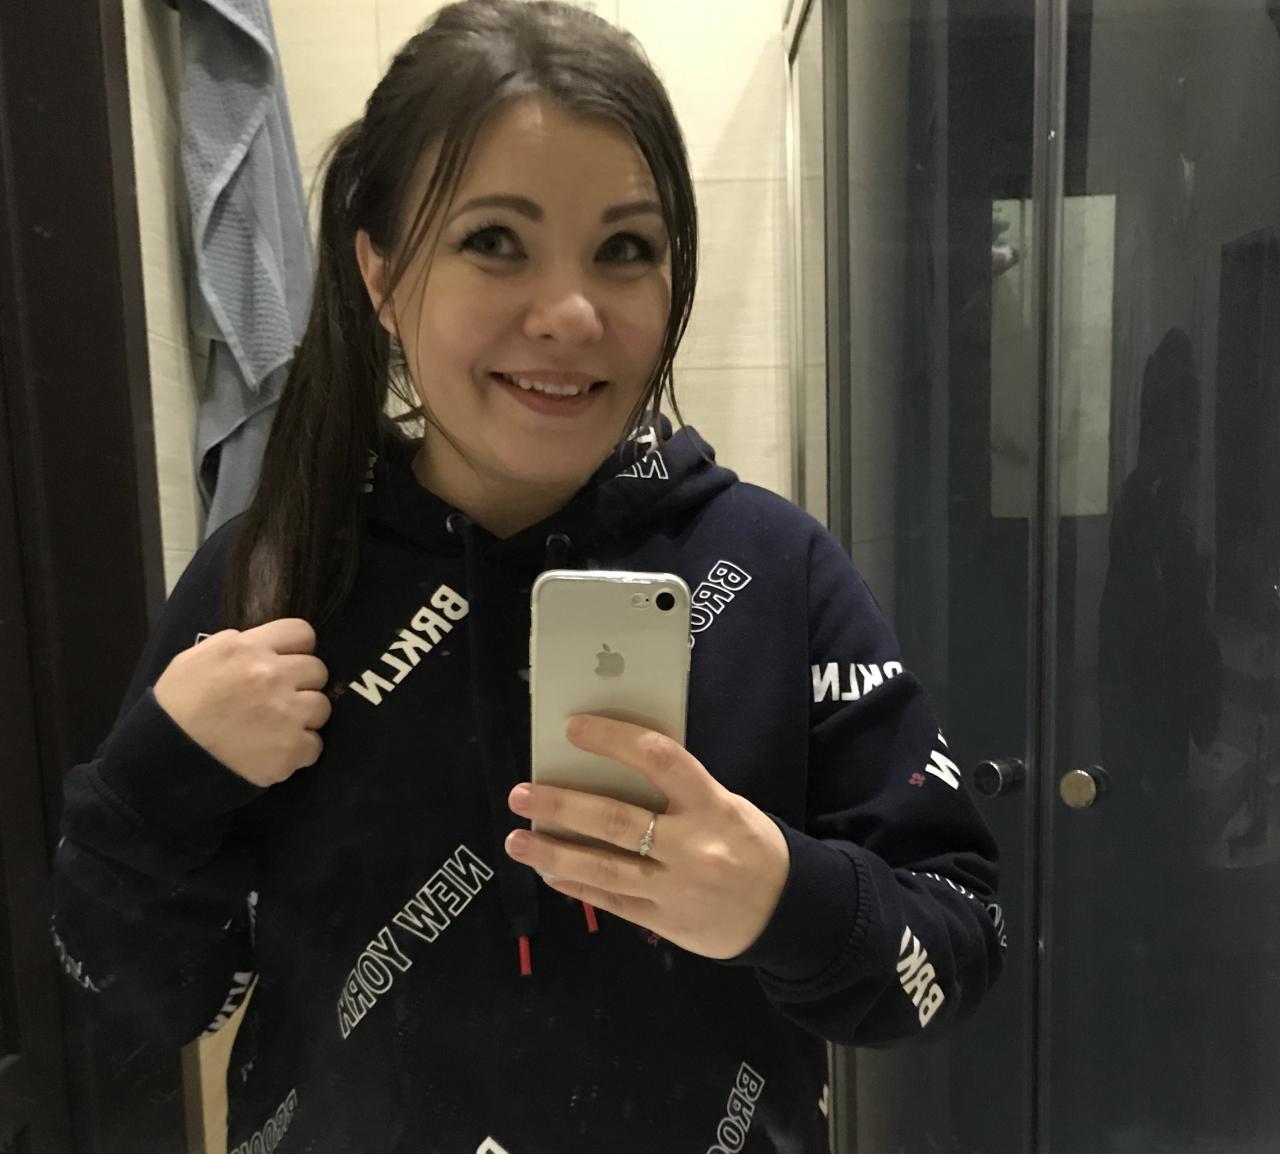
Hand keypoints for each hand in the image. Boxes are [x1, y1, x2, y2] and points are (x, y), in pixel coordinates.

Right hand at [153, 618, 330, 786]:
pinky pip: (314, 744)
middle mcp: (273, 675)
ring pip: (322, 707)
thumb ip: (236, 645)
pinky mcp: (291, 749)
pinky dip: (299, 751)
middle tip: (279, 700)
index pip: (302, 633)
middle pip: (317, 670)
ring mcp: (287, 713)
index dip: (298, 649)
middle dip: (302, 684)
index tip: (288, 662)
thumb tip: (264, 645)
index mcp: (250, 648)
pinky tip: (275, 751)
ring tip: (277, 728)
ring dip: (305, 717)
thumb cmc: (176, 706)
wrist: (165, 758)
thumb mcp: (196, 658)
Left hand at [504, 715, 789, 959]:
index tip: (572, 727)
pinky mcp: (666, 923)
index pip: (660, 758)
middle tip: (520, 793)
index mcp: (713, 805)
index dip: (613, 739)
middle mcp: (693, 846)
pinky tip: (549, 873)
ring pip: (604, 869)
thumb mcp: (727, 805)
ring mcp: (676, 889)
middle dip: (561, 805)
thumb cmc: (750, 844)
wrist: (790, 912)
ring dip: (554, 853)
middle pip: (617, 820)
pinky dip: (577, 886)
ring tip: (516, 841)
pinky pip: (613, 902)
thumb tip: (611, 772)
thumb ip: (679, 792)